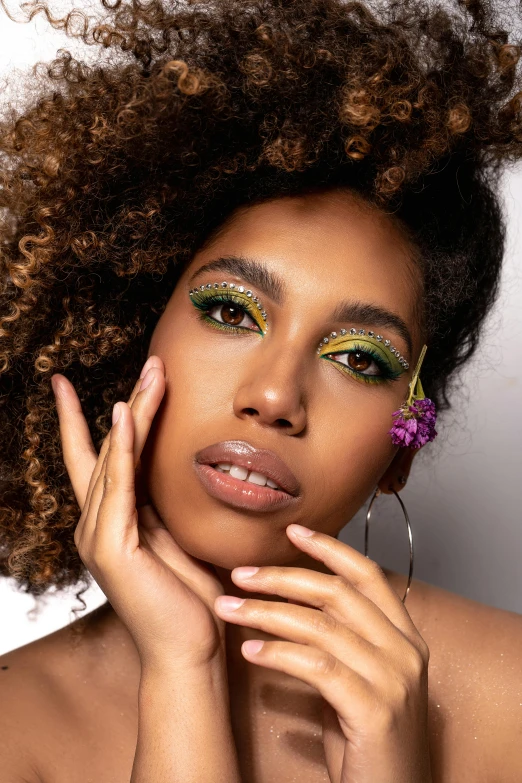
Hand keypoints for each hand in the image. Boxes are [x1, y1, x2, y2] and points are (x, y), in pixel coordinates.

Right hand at [51, 356, 226, 670]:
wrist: (191, 649)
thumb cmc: (189, 599)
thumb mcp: (177, 537)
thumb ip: (162, 504)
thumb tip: (172, 467)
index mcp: (112, 521)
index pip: (94, 459)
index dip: (81, 420)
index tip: (67, 384)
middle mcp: (97, 524)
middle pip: (108, 449)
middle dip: (130, 403)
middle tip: (151, 363)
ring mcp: (99, 535)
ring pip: (114, 459)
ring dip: (134, 413)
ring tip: (152, 374)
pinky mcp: (112, 547)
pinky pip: (118, 486)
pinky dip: (120, 449)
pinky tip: (124, 418)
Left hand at [214, 524, 431, 782]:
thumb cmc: (368, 742)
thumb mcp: (359, 680)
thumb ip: (340, 641)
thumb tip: (289, 604)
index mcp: (404, 637)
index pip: (367, 575)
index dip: (328, 548)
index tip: (292, 531)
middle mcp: (405, 651)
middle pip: (337, 594)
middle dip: (282, 578)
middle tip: (240, 574)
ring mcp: (393, 679)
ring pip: (320, 626)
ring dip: (267, 613)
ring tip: (229, 608)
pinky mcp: (374, 710)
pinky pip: (317, 666)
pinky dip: (279, 653)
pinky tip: (251, 651)